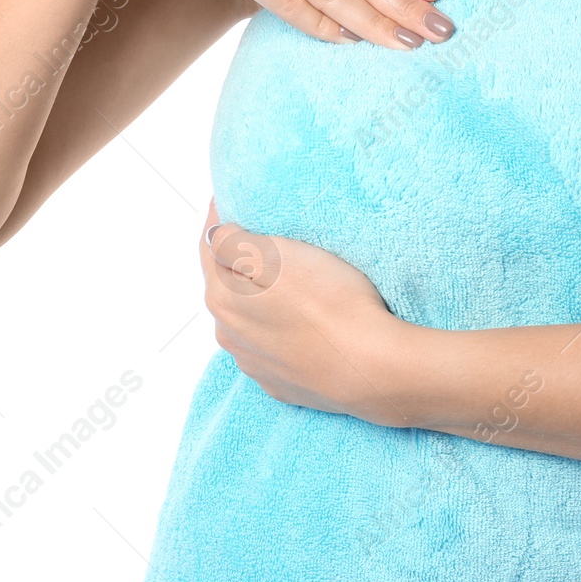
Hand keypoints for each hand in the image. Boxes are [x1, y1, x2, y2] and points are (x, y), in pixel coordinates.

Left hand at [197, 199, 414, 426]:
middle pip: (227, 285)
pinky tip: (302, 322)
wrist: (370, 367)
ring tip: (289, 281)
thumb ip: (234, 241)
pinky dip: (279, 329)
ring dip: (259, 298)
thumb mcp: (278, 255)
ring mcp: (255, 364)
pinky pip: (272, 347)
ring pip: (248, 318)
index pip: (209, 248)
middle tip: (265, 236)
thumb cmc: (329, 303)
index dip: (220, 219)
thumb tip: (216, 233)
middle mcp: (229, 335)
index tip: (230, 198)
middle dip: (239, 260)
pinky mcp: (281, 383)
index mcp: (223, 298)